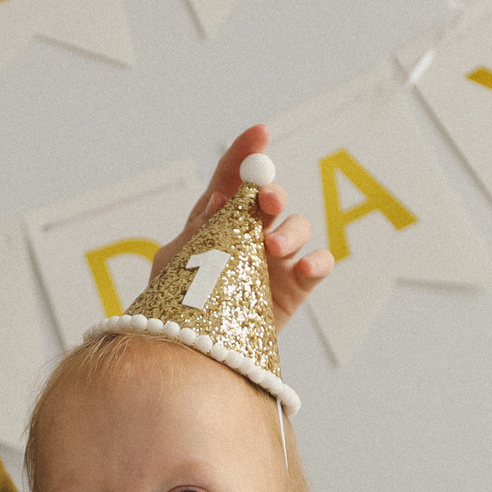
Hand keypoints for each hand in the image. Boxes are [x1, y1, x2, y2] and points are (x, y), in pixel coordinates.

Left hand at [149, 124, 331, 330]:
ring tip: (271, 248)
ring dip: (290, 230)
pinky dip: (317, 261)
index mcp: (215, 221)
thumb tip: (222, 197)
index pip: (231, 180)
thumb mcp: (175, 263)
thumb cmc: (173, 307)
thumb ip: (199, 230)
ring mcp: (272, 262)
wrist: (185, 357)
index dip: (244, 155)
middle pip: (269, 201)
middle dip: (271, 194)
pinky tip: (305, 266)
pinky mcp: (293, 290)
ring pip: (296, 229)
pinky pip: (316, 267)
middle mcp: (248, 236)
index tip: (259, 134)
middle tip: (266, 201)